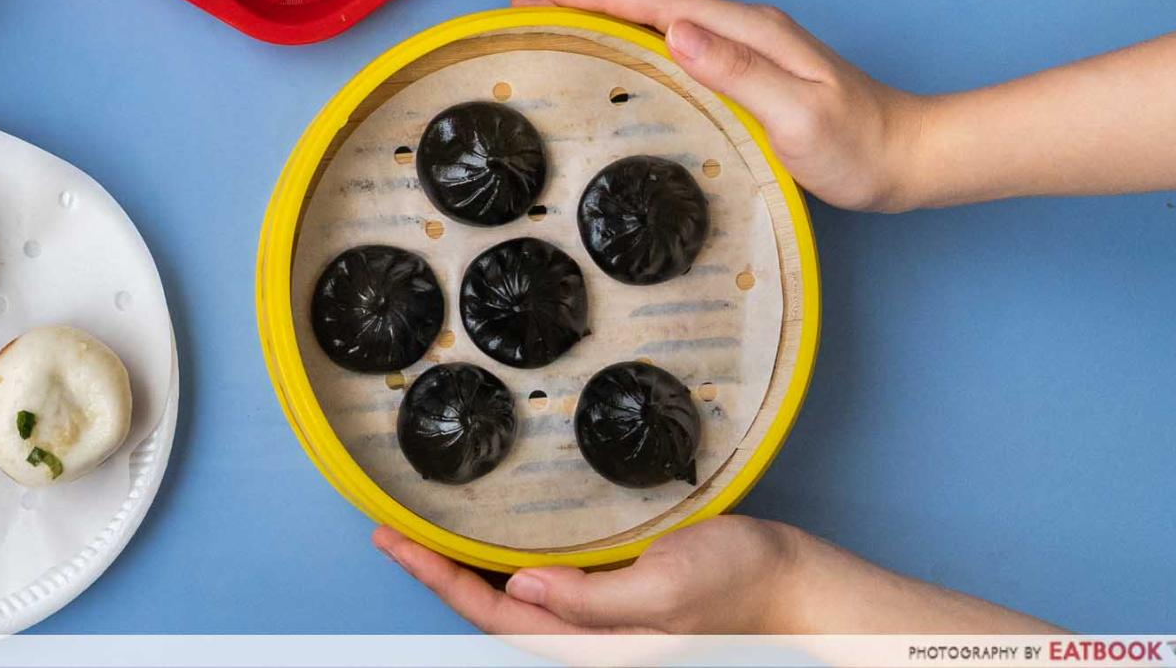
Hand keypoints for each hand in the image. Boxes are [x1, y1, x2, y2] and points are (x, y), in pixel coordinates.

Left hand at [373, 516, 799, 634]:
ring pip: (510, 594)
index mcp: (594, 643)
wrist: (788, 579)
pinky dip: (501, 557)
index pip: (493, 613)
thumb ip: (594, 597)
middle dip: (436, 572)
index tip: (395, 541)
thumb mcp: (668, 585)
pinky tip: (486, 537)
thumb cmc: (737, 581)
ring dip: (462, 565)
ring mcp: (595, 616)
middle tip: (387, 531)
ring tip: (418, 532)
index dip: (438, 579)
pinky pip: (540, 581)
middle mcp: (586, 634)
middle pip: (490, 607)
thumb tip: (522, 587)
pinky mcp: (607, 591)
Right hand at [510, 0, 925, 211]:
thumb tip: (676, 31)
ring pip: (660, 21)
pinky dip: (634, 38)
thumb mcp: (798, 114)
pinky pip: (675, 43)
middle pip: (652, 4)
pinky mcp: (746, 69)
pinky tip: (617, 50)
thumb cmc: (858, 145)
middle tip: (526, 1)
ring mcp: (745, 47)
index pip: (660, 4)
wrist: (909, 157)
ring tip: (555, 18)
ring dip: (605, 15)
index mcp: (749, 30)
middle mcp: (743, 28)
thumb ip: (738, 71)